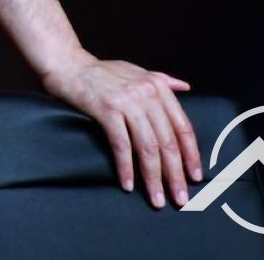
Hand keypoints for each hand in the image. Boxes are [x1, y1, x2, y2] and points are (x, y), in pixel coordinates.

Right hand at [40, 52, 202, 208]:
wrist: (70, 65)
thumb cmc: (102, 72)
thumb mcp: (137, 71)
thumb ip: (162, 80)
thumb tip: (184, 87)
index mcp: (158, 87)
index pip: (183, 126)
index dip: (191, 155)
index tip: (194, 176)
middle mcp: (147, 93)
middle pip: (167, 141)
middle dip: (175, 174)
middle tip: (179, 197)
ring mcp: (127, 101)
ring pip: (147, 147)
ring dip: (153, 178)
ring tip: (156, 198)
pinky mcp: (107, 110)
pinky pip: (121, 145)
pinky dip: (126, 167)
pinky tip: (127, 184)